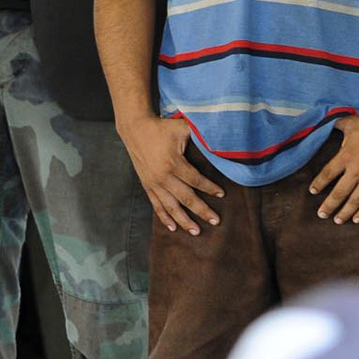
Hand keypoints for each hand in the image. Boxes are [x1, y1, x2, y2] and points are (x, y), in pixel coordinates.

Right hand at [118, 115, 223, 234]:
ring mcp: (154, 184)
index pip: (195, 180)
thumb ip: (199, 133)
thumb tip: (219, 136)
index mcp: (173, 163)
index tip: (222, 194)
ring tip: (196, 231)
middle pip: (186, 198)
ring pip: (171, 207)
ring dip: (184, 221)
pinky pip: (157, 205)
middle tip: (216, 221)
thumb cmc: (162, 127)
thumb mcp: (182, 127)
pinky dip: (165, 217)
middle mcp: (163, 177)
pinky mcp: (147, 186)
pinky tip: (173, 227)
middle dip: (202, 210)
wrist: (135, 129)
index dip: (210, 188)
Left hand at [308, 115, 358, 223]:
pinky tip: (356, 219)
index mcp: (345, 156)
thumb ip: (336, 125)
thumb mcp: (351, 123)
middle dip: (328, 206)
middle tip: (321, 214)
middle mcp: (356, 171)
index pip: (327, 174)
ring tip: (337, 220)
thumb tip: (324, 121)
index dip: (318, 184)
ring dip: (344, 213)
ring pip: (353, 201)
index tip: (312, 191)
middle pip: (338, 193)